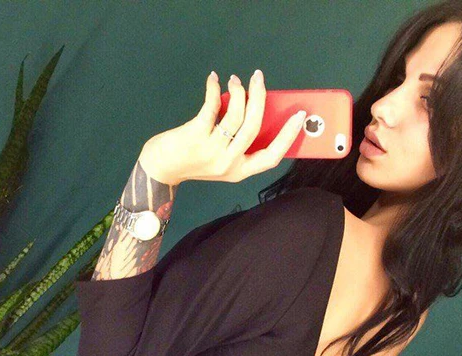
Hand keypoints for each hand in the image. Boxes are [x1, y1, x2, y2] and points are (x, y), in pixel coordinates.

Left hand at [139, 70, 306, 184]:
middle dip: (261, 98)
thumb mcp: (221, 160)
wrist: (161, 168)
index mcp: (239, 172)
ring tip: (236, 79)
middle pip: (254, 128)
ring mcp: (212, 151)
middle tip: (259, 78)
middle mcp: (228, 163)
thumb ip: (239, 144)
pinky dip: (214, 88)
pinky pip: (212, 106)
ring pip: (236, 115)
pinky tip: (213, 79)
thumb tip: (256, 108)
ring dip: (239, 91)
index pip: (271, 157)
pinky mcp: (196, 136)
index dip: (288, 137)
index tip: (300, 115)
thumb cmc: (193, 160)